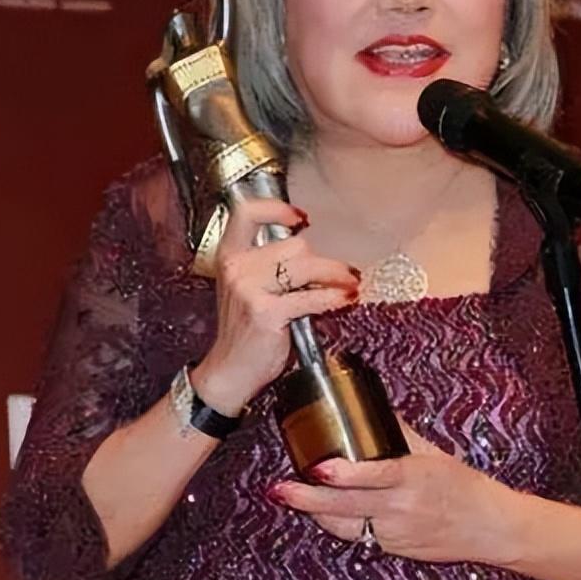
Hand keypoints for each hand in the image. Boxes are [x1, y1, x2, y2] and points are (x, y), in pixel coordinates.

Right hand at [191, 198, 358, 414]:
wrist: (229, 370)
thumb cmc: (246, 331)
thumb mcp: (250, 289)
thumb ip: (271, 266)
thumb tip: (315, 253)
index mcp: (229, 255)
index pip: (246, 213)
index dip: (276, 209)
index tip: (301, 217)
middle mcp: (236, 268)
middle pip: (293, 246)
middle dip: (322, 261)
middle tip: (342, 273)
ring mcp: (248, 289)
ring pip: (305, 266)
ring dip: (335, 274)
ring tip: (352, 282)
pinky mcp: (265, 313)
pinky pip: (310, 297)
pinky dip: (333, 297)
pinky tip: (346, 298)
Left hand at [267, 421, 520, 565]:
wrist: (489, 527)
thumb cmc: (464, 487)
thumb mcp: (434, 454)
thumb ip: (401, 435)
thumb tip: (374, 412)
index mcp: (413, 479)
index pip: (374, 477)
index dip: (343, 474)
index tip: (318, 467)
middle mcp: (400, 509)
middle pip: (346, 507)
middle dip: (308, 500)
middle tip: (279, 489)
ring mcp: (394, 533)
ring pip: (345, 526)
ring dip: (315, 513)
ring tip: (289, 497)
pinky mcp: (392, 550)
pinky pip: (358, 536)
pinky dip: (339, 523)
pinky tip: (320, 513)